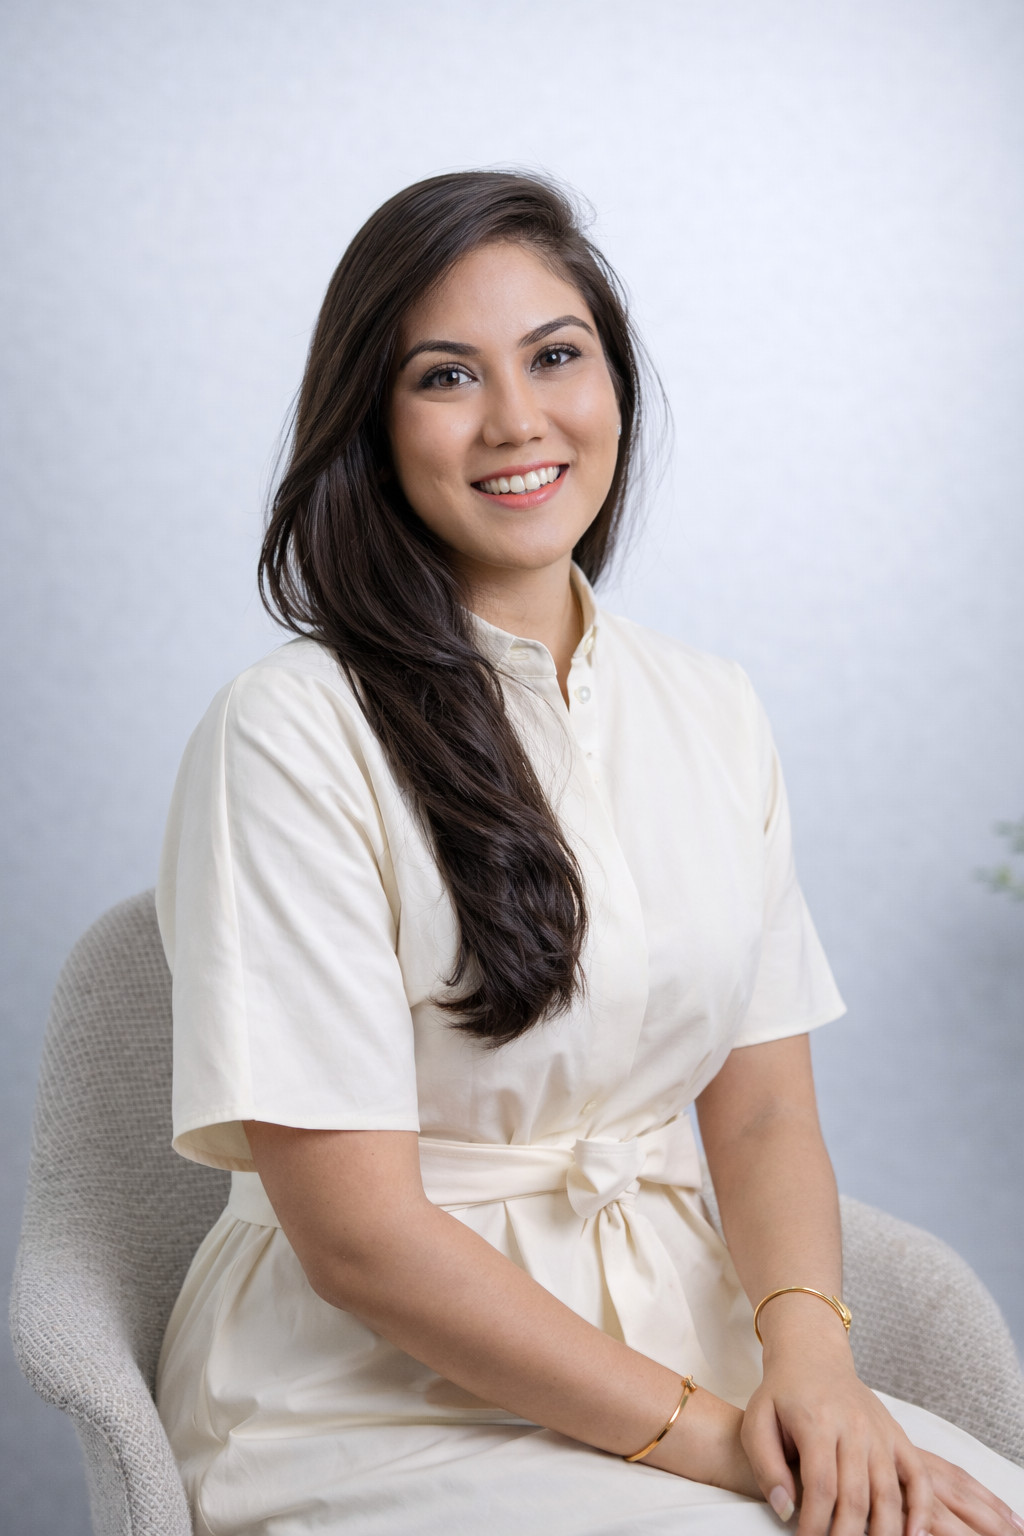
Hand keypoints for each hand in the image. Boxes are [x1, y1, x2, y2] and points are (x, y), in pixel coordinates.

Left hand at [741, 1326, 1022, 1535]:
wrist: (812, 1357)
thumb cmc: (781, 1395)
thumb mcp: (757, 1421)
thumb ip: (766, 1466)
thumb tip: (785, 1511)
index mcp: (817, 1421)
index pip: (820, 1486)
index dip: (813, 1524)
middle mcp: (854, 1426)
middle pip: (856, 1496)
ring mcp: (880, 1432)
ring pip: (888, 1493)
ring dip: (881, 1532)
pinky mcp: (897, 1436)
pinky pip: (918, 1477)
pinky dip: (919, 1509)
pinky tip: (912, 1534)